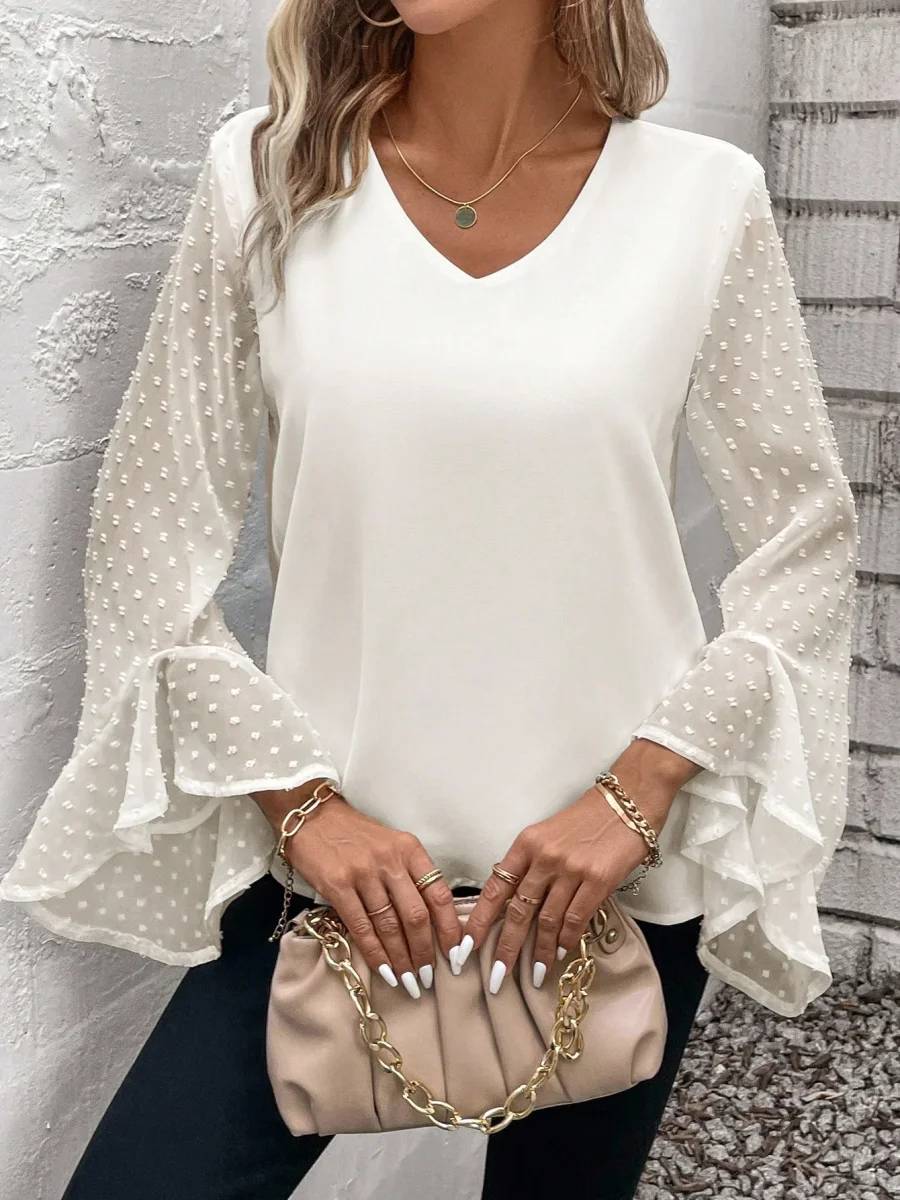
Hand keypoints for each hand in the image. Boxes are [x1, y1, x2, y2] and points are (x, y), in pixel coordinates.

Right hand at [252, 780, 464, 999]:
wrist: (311, 816)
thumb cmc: (354, 835)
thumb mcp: (391, 845)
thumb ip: (409, 875)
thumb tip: (430, 922)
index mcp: (410, 849)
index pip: (439, 894)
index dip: (450, 929)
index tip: (456, 954)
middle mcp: (390, 860)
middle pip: (416, 916)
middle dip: (425, 952)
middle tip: (428, 977)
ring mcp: (363, 873)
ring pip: (390, 925)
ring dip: (401, 959)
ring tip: (409, 981)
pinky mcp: (337, 885)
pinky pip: (361, 927)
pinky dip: (375, 953)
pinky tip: (384, 970)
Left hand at [457, 740, 699, 991]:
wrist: (627, 802)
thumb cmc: (587, 820)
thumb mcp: (548, 835)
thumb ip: (531, 865)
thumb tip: (514, 903)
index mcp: (526, 844)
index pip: (496, 888)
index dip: (480, 920)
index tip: (466, 946)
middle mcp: (544, 857)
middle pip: (517, 911)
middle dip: (505, 947)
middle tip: (495, 977)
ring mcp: (570, 869)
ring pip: (546, 920)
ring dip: (538, 951)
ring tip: (533, 973)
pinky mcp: (597, 880)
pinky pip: (575, 918)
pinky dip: (565, 938)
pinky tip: (560, 952)